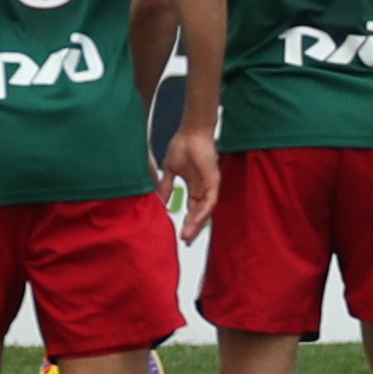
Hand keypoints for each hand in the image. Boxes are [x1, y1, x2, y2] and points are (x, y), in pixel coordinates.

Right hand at [164, 124, 220, 241]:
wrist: (190, 131)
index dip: (187, 222)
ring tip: (188, 236)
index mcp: (194, 185)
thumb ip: (165, 186)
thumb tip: (159, 201)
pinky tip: (196, 221)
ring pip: (205, 210)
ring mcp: (210, 185)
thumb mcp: (169, 170)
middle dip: (192, 228)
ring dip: (196, 223)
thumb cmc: (182, 145)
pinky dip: (203, 211)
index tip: (180, 234)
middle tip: (186, 241)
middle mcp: (203, 188)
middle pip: (200, 214)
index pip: (192, 209)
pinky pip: (210, 200)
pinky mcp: (213, 180)